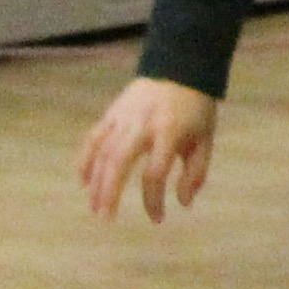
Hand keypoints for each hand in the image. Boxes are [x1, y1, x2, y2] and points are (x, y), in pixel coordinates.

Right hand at [80, 78, 217, 222]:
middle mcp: (143, 123)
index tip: (158, 219)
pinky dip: (85, 159)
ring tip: (96, 209)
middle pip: (119, 160)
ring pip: (102, 151)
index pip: (155, 172)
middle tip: (106, 220)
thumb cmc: (195, 110)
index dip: (154, 199)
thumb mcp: (205, 139)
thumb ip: (196, 172)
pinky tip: (83, 181)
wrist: (180, 68)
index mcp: (170, 130)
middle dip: (110, 192)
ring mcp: (124, 117)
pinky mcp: (112, 112)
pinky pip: (93, 138)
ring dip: (96, 182)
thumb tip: (183, 204)